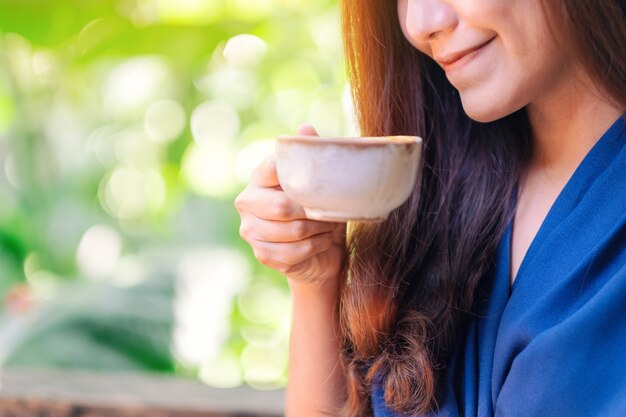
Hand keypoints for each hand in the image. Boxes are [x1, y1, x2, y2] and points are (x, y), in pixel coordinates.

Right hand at [235, 124, 346, 292]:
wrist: (321, 250)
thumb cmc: (318, 208)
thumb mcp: (319, 180)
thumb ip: (310, 153)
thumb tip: (306, 128)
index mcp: (258, 177)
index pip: (273, 169)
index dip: (298, 176)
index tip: (318, 183)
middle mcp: (247, 202)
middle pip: (283, 206)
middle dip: (313, 211)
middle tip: (330, 211)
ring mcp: (250, 230)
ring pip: (293, 231)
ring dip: (319, 229)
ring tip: (329, 226)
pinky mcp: (262, 254)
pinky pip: (295, 251)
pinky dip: (316, 246)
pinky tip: (323, 242)